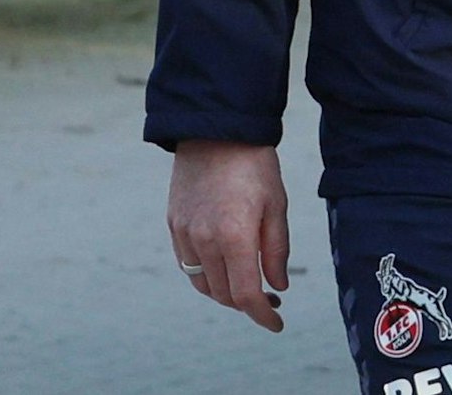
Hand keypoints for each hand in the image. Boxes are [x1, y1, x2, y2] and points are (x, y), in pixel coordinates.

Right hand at [167, 140, 290, 331]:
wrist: (216, 129)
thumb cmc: (254, 165)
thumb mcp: (276, 204)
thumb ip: (276, 250)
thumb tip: (277, 287)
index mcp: (234, 236)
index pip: (245, 295)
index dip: (262, 315)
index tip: (277, 323)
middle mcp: (204, 240)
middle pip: (223, 294)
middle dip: (248, 304)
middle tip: (271, 298)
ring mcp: (184, 233)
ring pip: (203, 284)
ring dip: (225, 293)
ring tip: (248, 285)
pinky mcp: (174, 224)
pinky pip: (188, 264)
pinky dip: (207, 275)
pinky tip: (225, 266)